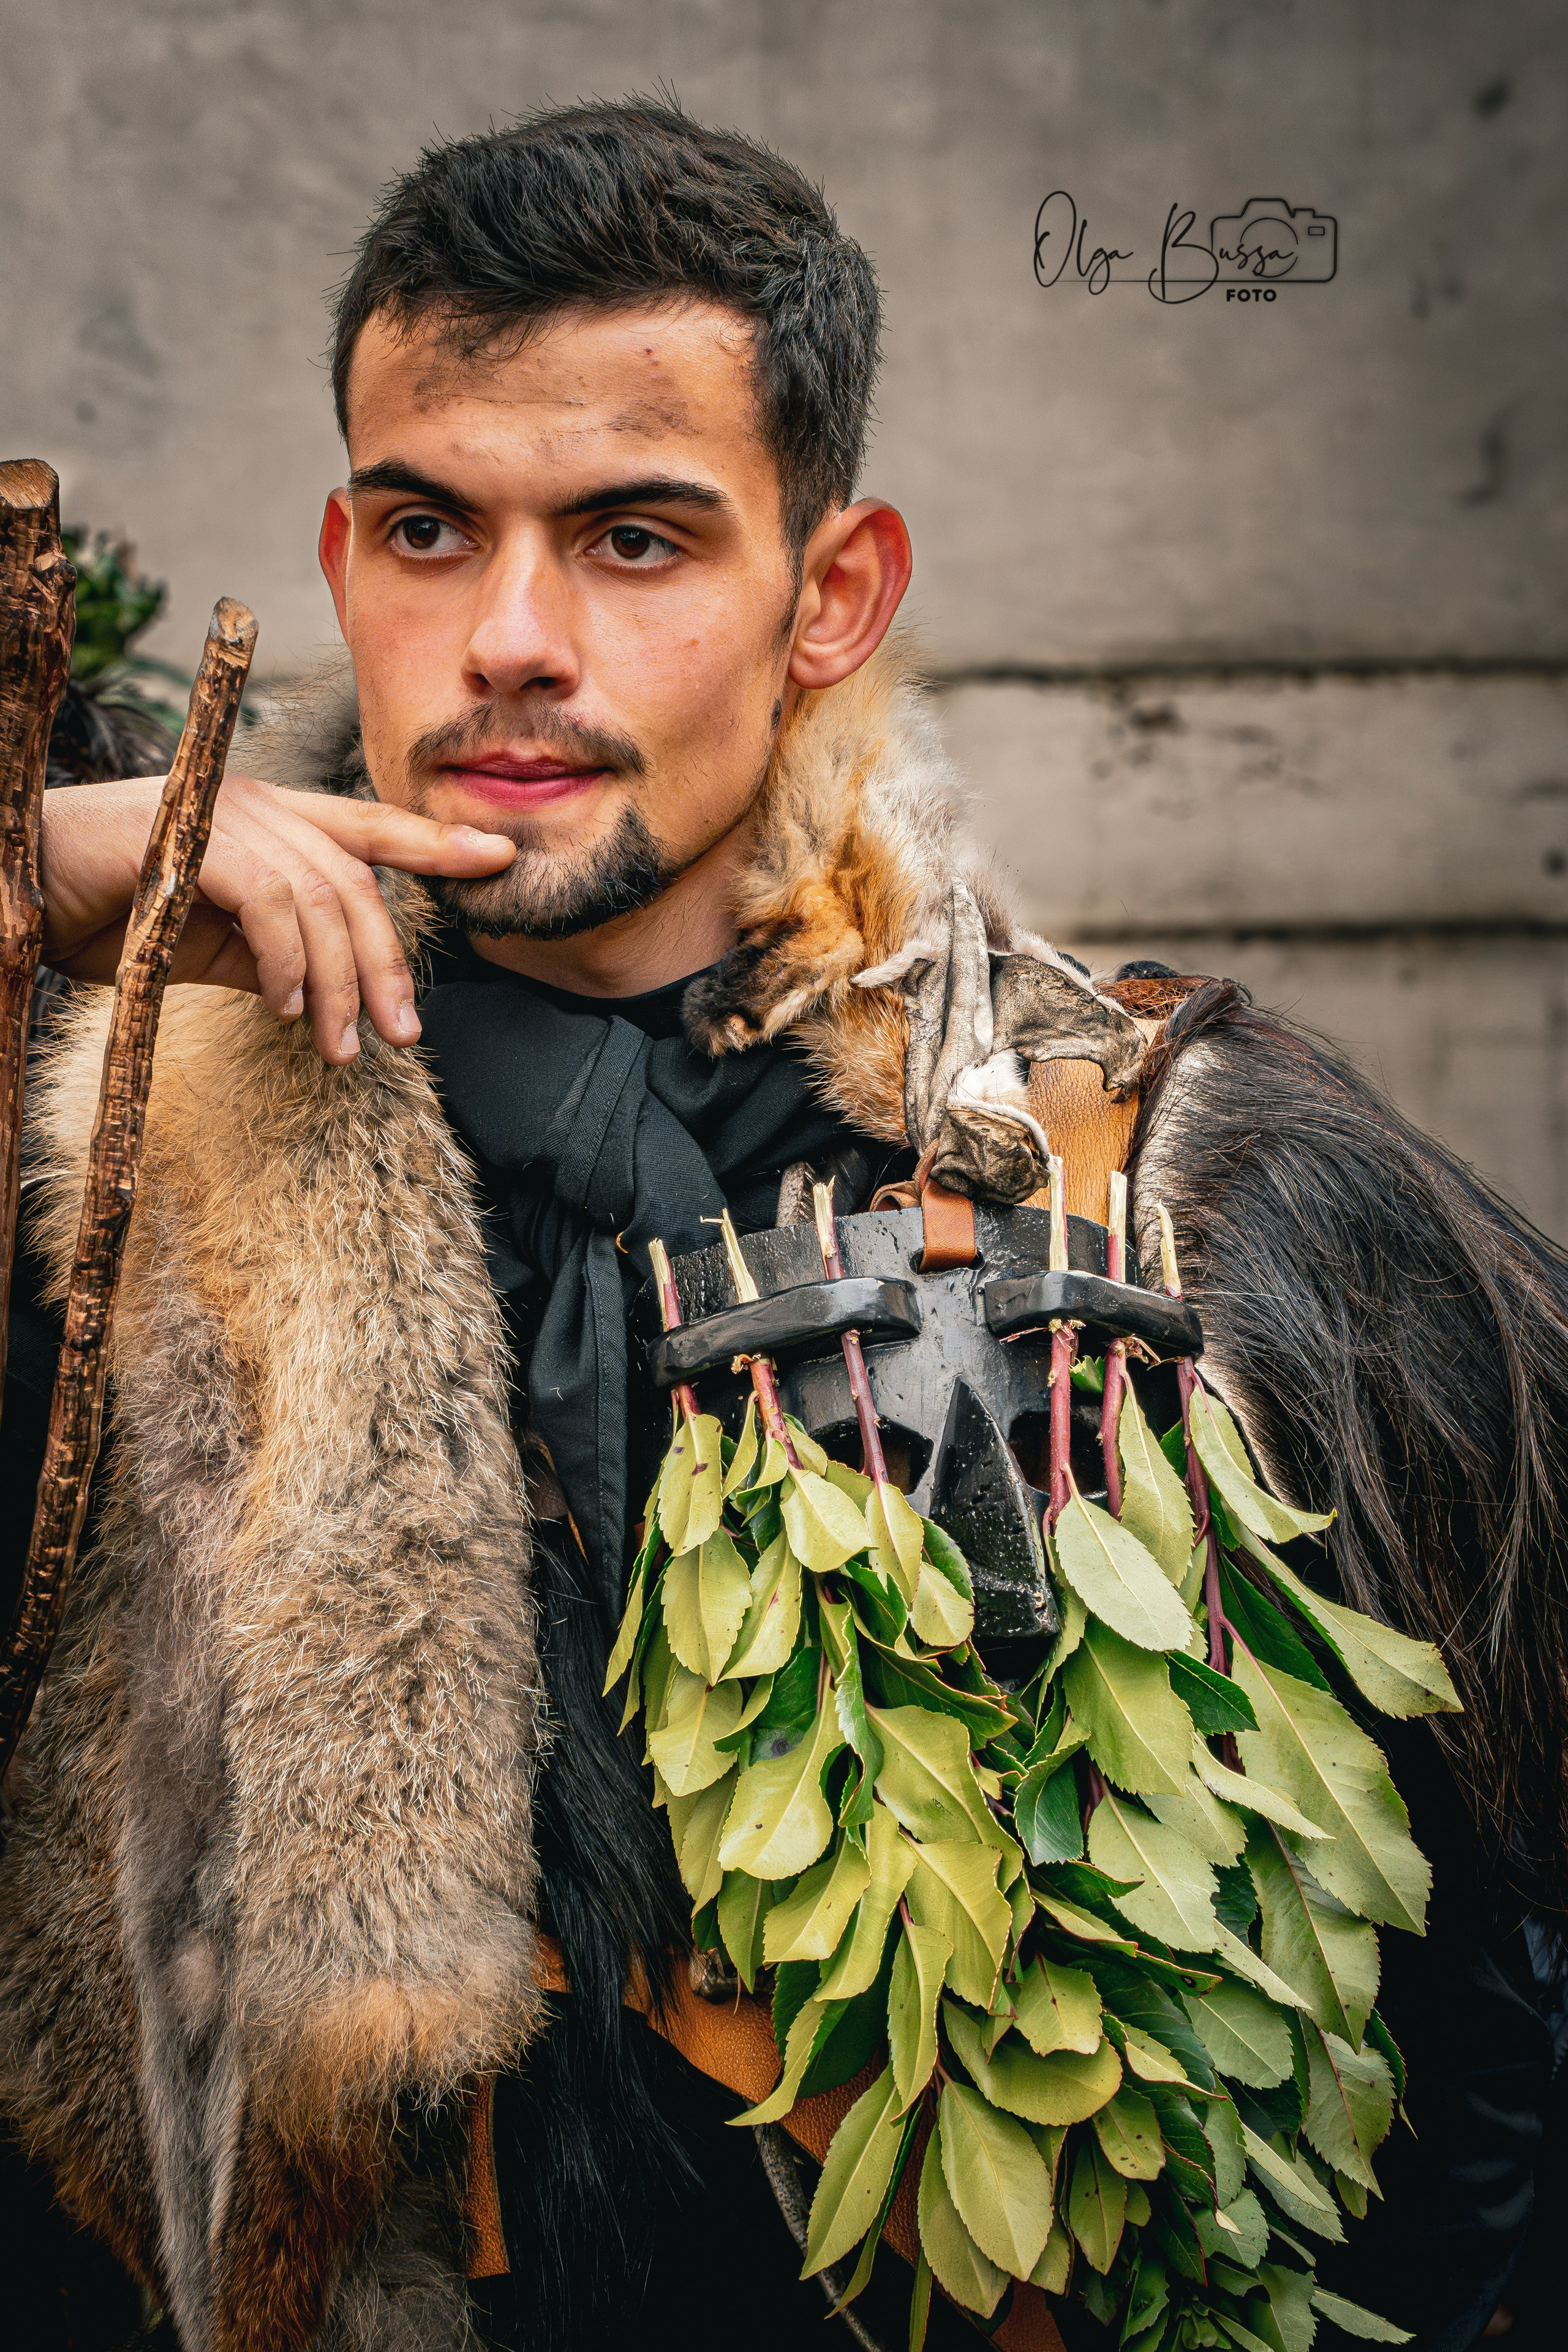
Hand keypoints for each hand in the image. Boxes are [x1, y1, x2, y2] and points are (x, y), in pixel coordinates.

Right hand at [39, 773, 516, 1064]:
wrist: (22, 885)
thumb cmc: (104, 912)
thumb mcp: (204, 941)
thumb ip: (267, 954)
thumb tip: (320, 995)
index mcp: (269, 817)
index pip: (369, 827)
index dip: (436, 841)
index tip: (501, 857)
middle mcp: (258, 803)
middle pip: (357, 883)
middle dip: (388, 965)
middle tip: (402, 1035)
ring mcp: (227, 814)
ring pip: (322, 901)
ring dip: (338, 984)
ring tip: (339, 1046)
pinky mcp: (195, 838)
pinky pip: (272, 905)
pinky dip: (287, 964)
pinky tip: (283, 1008)